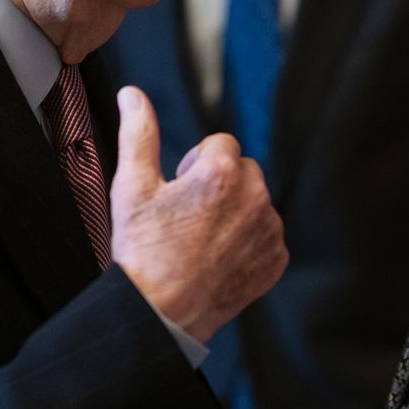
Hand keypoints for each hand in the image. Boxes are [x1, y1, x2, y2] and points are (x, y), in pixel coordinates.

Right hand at [108, 86, 286, 342]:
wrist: (159, 313)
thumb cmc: (142, 251)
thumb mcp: (132, 186)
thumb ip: (138, 132)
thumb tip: (133, 95)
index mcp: (222, 172)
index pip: (221, 144)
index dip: (196, 165)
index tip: (180, 190)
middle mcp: (255, 198)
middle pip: (243, 170)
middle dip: (220, 183)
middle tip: (189, 214)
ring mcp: (269, 231)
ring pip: (257, 202)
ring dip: (235, 211)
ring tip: (202, 238)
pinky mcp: (276, 259)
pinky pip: (267, 235)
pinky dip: (248, 241)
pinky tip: (218, 256)